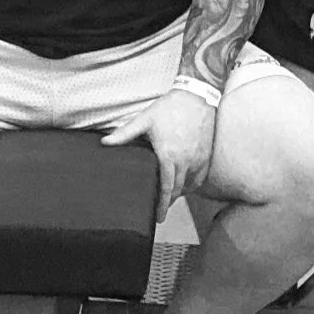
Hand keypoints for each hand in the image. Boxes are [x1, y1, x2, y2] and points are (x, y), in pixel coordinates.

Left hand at [101, 90, 215, 221]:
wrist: (196, 97)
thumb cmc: (169, 108)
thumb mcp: (144, 120)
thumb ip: (125, 134)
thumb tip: (105, 142)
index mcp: (170, 156)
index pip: (166, 188)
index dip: (162, 204)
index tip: (158, 217)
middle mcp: (187, 161)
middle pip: (178, 190)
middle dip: (169, 202)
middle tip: (161, 211)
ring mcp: (199, 160)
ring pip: (190, 185)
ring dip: (180, 193)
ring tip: (169, 198)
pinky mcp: (208, 155)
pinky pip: (201, 177)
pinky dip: (192, 184)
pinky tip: (184, 185)